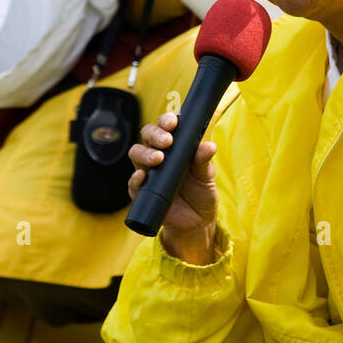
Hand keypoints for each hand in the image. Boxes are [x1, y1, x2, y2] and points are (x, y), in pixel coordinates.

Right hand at [128, 112, 218, 264]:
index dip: (166, 120)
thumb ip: (204, 161)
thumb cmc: (201, 193)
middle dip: (154, 134)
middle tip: (167, 141)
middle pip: (147, 136)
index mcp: (174, 146)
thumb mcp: (207, 176)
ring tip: (158, 158)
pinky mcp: (142, 192)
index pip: (165, 126)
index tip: (173, 123)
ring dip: (145, 153)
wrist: (196, 222)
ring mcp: (148, 173)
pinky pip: (133, 183)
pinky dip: (135, 179)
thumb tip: (209, 146)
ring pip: (136, 154)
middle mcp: (158, 155)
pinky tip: (143, 176)